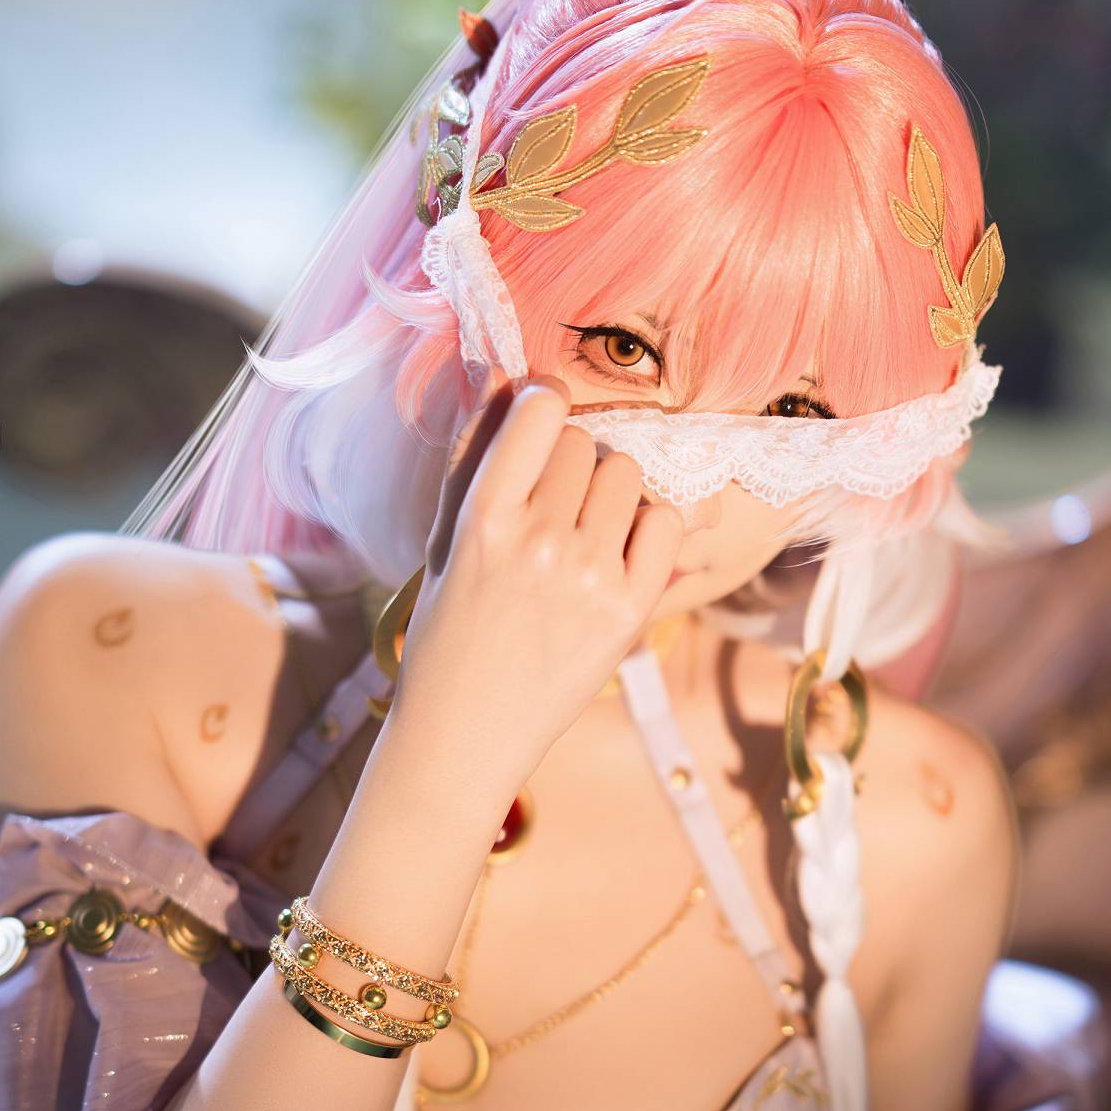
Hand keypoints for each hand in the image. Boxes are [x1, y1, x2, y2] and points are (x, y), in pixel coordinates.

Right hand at [392, 375, 684, 786]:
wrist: (467, 732)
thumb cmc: (447, 633)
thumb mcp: (443, 542)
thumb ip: (474, 458)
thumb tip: (509, 379)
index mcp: (483, 517)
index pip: (541, 409)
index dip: (545, 403)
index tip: (543, 420)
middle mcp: (539, 540)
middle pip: (585, 444)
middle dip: (571, 465)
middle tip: (552, 510)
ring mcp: (590, 576)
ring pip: (627, 476)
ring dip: (609, 494)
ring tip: (583, 536)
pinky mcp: (629, 612)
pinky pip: (666, 524)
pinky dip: (648, 530)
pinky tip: (618, 557)